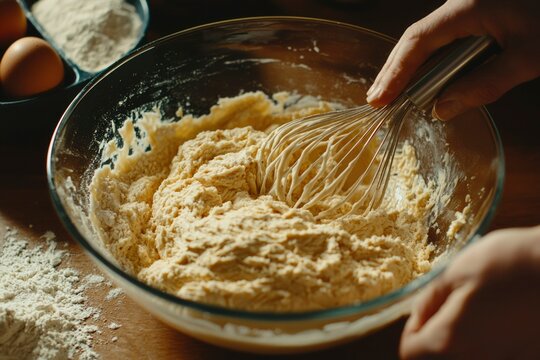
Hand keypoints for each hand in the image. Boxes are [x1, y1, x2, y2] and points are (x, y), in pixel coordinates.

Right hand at [366, 0, 539, 119]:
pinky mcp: (472, 17)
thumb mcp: (527, 58)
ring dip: (405, 68)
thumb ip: (485, 85)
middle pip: (414, 39)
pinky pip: (440, 41)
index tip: (381, 98)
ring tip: (387, 93)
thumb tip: (441, 109)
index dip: (396, 71)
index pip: (418, 41)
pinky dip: (424, 63)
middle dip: (392, 70)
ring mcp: (463, 10)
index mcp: (466, 9)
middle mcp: (458, 6)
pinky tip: (417, 79)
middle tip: (375, 100)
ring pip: (424, 40)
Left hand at [400, 226, 539, 358]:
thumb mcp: (456, 272)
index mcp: (450, 341)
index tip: (427, 312)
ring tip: (482, 313)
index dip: (412, 330)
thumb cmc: (510, 264)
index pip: (410, 352)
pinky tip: (504, 320)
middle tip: (452, 311)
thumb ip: (430, 300)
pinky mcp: (528, 357)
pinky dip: (494, 344)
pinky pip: (498, 354)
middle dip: (437, 340)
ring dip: (465, 344)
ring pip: (469, 358)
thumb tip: (417, 317)